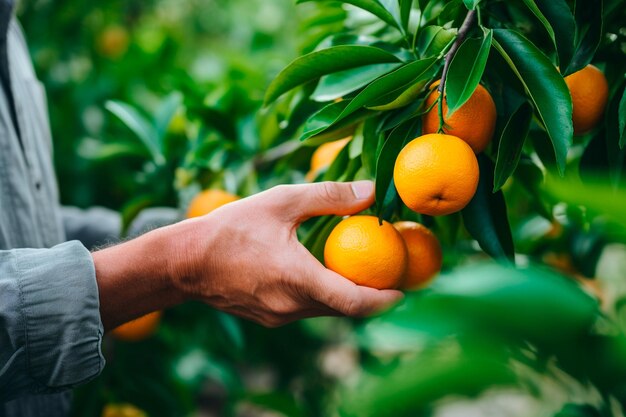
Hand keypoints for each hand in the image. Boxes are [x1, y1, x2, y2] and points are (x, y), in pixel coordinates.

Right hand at [170, 181, 403, 326]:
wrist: (184, 262)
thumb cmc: (230, 228)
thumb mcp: (281, 201)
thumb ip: (329, 196)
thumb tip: (370, 191)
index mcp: (298, 279)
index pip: (355, 303)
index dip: (384, 300)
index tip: (403, 290)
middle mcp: (291, 306)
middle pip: (344, 308)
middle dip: (369, 295)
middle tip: (386, 273)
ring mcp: (278, 317)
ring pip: (325, 310)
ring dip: (343, 294)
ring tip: (353, 269)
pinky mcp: (267, 318)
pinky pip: (304, 310)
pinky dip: (320, 295)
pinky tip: (316, 272)